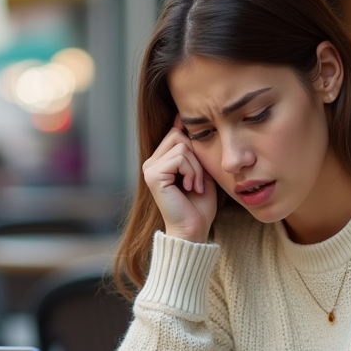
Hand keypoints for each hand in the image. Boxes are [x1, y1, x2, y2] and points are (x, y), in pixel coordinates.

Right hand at [142, 115, 217, 241]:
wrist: (193, 229)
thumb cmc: (199, 205)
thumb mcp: (200, 171)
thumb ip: (194, 150)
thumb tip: (186, 120)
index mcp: (160, 161)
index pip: (175, 133)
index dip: (190, 140)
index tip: (199, 161)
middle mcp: (151, 163)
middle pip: (177, 135)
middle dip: (196, 156)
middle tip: (199, 180)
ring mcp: (149, 168)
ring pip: (181, 147)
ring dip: (196, 167)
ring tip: (195, 186)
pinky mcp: (153, 175)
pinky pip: (179, 158)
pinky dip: (191, 172)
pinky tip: (190, 187)